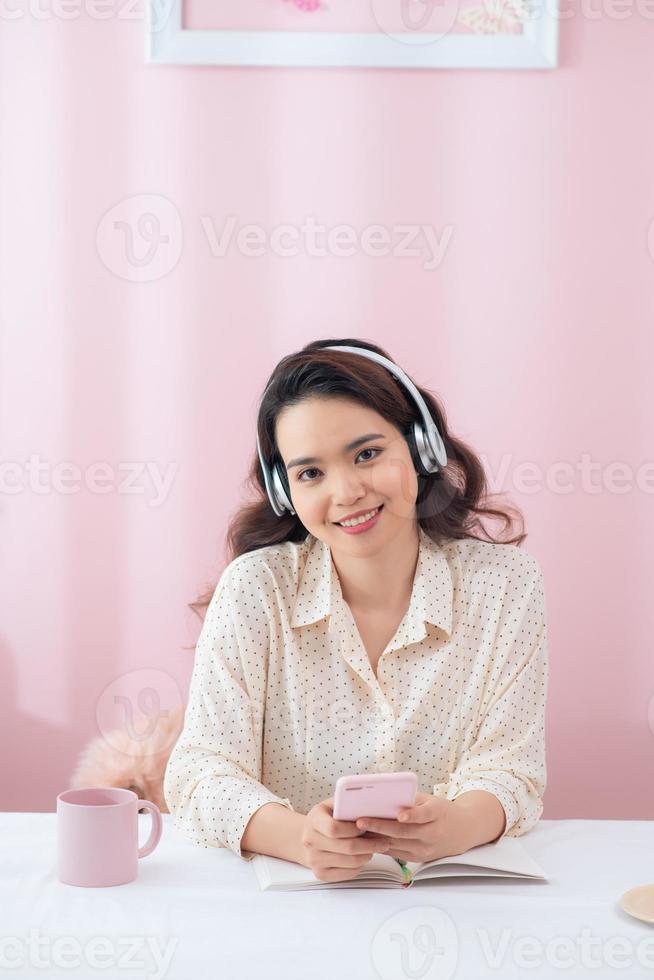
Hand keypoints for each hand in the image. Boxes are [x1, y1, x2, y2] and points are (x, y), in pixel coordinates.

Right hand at [299, 797, 392, 881]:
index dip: (354, 829)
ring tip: (375, 848)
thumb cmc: (327, 818)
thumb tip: (370, 802)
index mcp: (313, 820)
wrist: (310, 837)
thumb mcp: (334, 804)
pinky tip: (363, 856)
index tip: (366, 826)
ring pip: (351, 862)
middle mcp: (310, 841)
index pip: (334, 828)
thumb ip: (347, 802)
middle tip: (384, 841)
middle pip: (347, 847)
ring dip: (368, 855)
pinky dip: (360, 865)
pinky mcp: (321, 874)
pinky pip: (348, 873)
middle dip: (370, 844)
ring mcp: (314, 860)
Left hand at [354, 792, 475, 863]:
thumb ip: (411, 800)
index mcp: (437, 814)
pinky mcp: (420, 858)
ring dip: (376, 838)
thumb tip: (383, 797)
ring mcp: (426, 848)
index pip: (424, 814)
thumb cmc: (442, 811)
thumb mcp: (431, 800)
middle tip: (360, 821)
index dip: (412, 815)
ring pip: (397, 844)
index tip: (399, 814)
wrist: (464, 831)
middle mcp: (433, 833)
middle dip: (380, 827)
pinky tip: (368, 840)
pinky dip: (382, 846)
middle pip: (404, 831)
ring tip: (358, 832)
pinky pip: (398, 853)